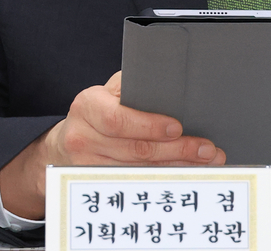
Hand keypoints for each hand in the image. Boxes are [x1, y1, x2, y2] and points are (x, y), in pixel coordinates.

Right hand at [0, 71, 225, 218]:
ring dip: (177, 166)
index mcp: (87, 106)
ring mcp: (86, 166)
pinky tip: (184, 173)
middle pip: (135, 149)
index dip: (149, 125)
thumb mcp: (108, 91)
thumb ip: (131, 87)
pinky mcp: (95, 186)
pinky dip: (164, 178)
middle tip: (206, 148)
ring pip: (139, 170)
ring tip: (205, 161)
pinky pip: (135, 183)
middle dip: (176, 149)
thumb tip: (168, 84)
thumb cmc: (97, 111)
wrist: (64, 144)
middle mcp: (82, 137)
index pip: (118, 118)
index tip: (177, 127)